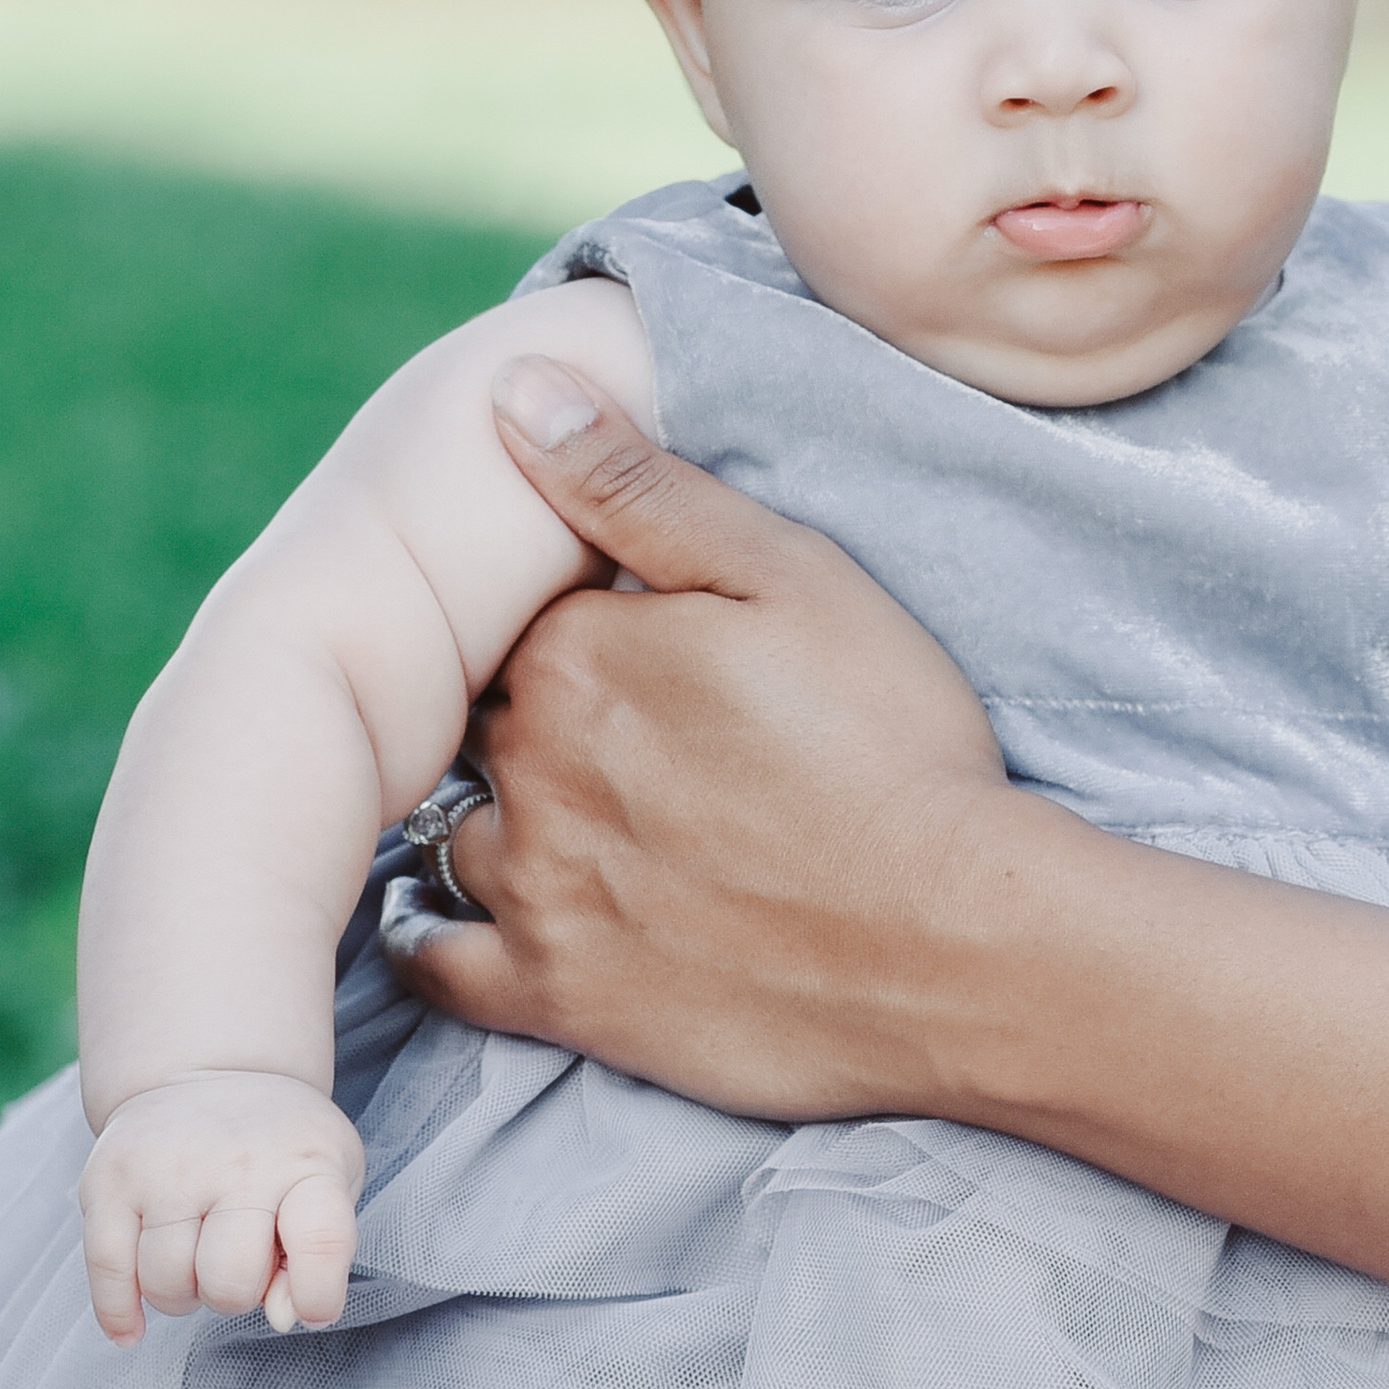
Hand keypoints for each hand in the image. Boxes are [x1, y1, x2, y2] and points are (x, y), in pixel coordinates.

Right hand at [79, 1072, 364, 1340]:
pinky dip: (119, 1312)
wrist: (211, 1067)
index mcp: (306, 1163)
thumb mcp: (330, 1182)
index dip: (318, 1293)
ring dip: (181, 1295)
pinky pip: (107, 1269)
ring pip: (166, 1282)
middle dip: (233, 1295)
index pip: (321, 1239)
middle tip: (235, 1266)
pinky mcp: (108, 1179)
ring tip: (194, 1262)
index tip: (314, 1311)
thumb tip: (282, 1317)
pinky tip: (133, 1330)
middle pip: (228, 1278)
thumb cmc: (281, 1150)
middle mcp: (235, 1162)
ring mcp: (165, 1168)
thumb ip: (321, 1254)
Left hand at [379, 353, 1025, 1119]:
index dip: (583, 634)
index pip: (526, 619)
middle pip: (487, 723)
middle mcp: (529, 767)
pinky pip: (433, 962)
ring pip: (455, 832)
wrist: (956, 948)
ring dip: (497, 822)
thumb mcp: (794, 577)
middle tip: (628, 747)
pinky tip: (465, 919)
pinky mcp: (555, 997)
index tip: (644, 660)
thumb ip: (640, 485)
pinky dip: (431, 936)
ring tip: (575, 829)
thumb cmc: (895, 751)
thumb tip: (513, 392)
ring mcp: (533, 890)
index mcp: (577, 652)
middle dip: (534, 725)